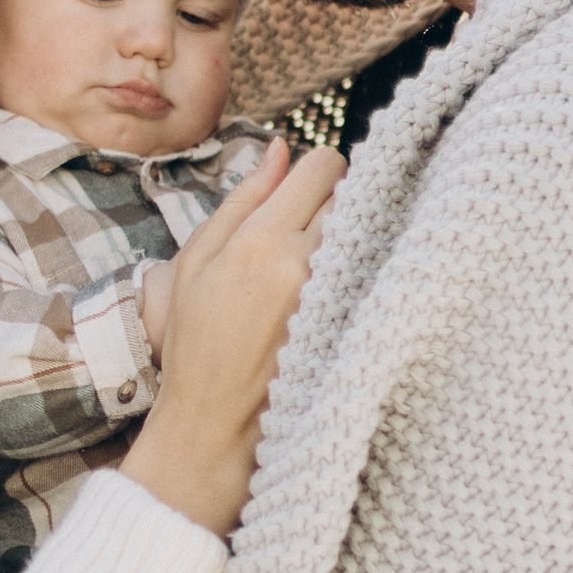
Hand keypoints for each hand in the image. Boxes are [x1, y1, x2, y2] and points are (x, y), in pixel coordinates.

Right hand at [122, 138, 344, 536]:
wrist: (214, 423)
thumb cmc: (196, 343)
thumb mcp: (195, 262)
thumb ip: (242, 200)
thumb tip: (280, 149)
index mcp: (259, 240)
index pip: (325, 166)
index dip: (319, 171)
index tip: (308, 191)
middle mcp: (303, 264)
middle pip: (359, 195)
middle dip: (343, 200)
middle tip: (318, 228)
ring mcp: (333, 299)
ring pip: (374, 233)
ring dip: (360, 235)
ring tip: (329, 261)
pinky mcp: (351, 328)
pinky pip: (376, 273)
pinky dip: (366, 271)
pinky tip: (343, 291)